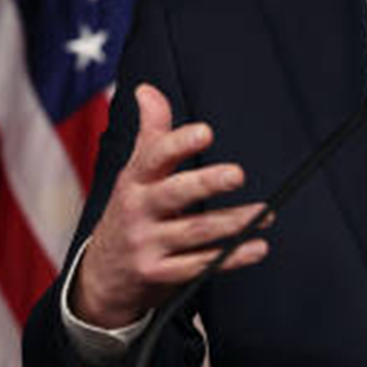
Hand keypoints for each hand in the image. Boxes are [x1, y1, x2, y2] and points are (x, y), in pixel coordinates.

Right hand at [71, 84, 270, 328]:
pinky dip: (230, 258)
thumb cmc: (131, 210)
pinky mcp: (158, 275)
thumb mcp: (135, 172)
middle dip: (206, 183)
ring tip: (266, 214)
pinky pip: (198, 266)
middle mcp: (138, 210)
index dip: (179, 143)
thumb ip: (151, 132)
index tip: (206, 131)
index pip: (154, 156)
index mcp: (135, 180)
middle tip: (238, 174)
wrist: (101, 276)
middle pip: (174, 194)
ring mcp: (146, 244)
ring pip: (194, 232)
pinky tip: (256, 247)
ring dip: (233, 223)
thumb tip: (147, 89)